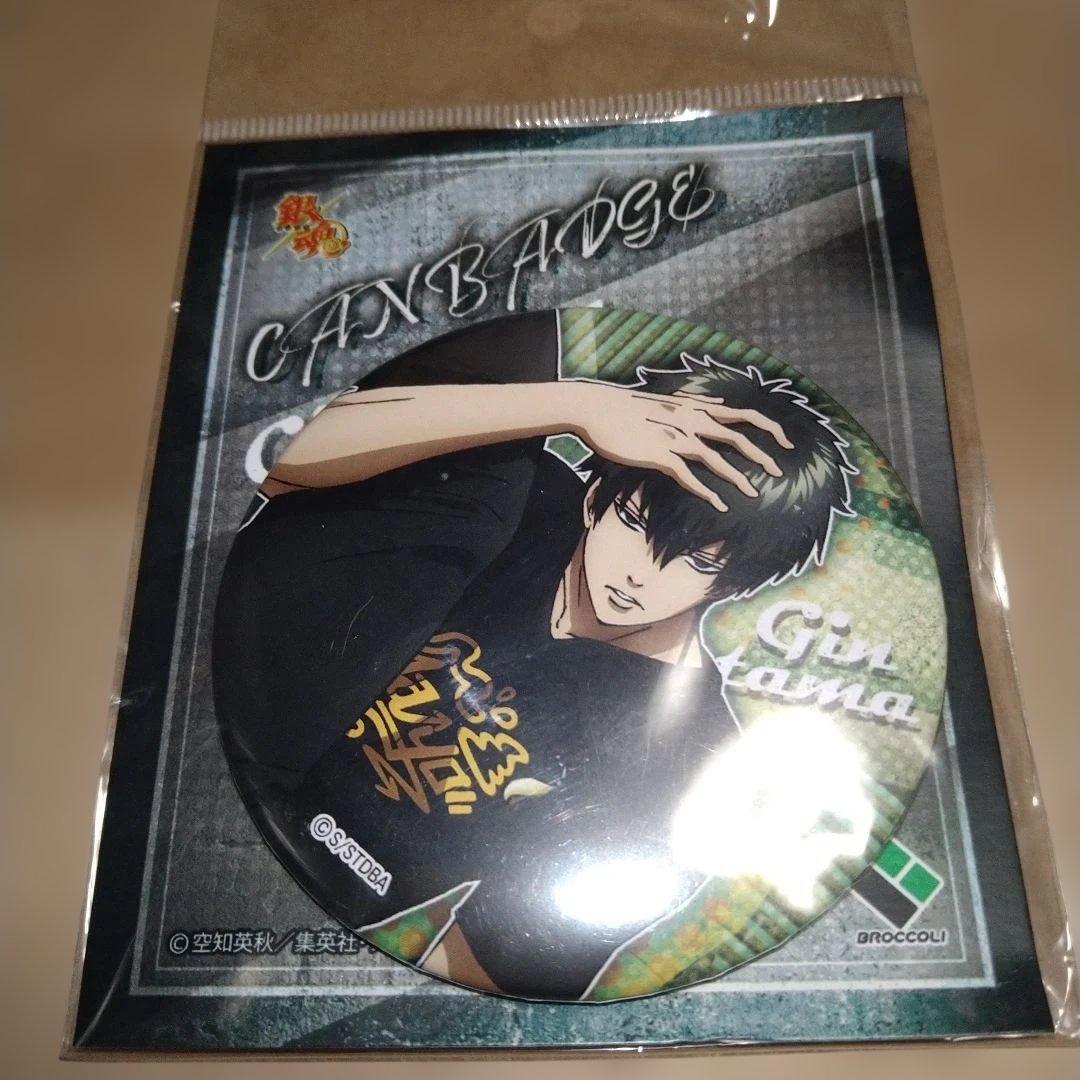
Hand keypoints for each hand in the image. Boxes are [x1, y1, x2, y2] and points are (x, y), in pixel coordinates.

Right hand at [565, 382, 792, 511]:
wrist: (598, 409)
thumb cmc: (630, 406)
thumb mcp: (668, 399)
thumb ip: (695, 403)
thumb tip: (718, 403)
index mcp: (696, 407)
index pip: (744, 414)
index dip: (769, 428)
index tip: (785, 442)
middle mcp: (691, 421)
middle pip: (737, 438)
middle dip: (762, 456)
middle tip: (778, 473)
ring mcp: (675, 438)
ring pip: (716, 460)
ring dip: (737, 478)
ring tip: (753, 494)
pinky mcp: (659, 455)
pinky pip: (688, 476)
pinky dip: (706, 492)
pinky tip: (719, 505)